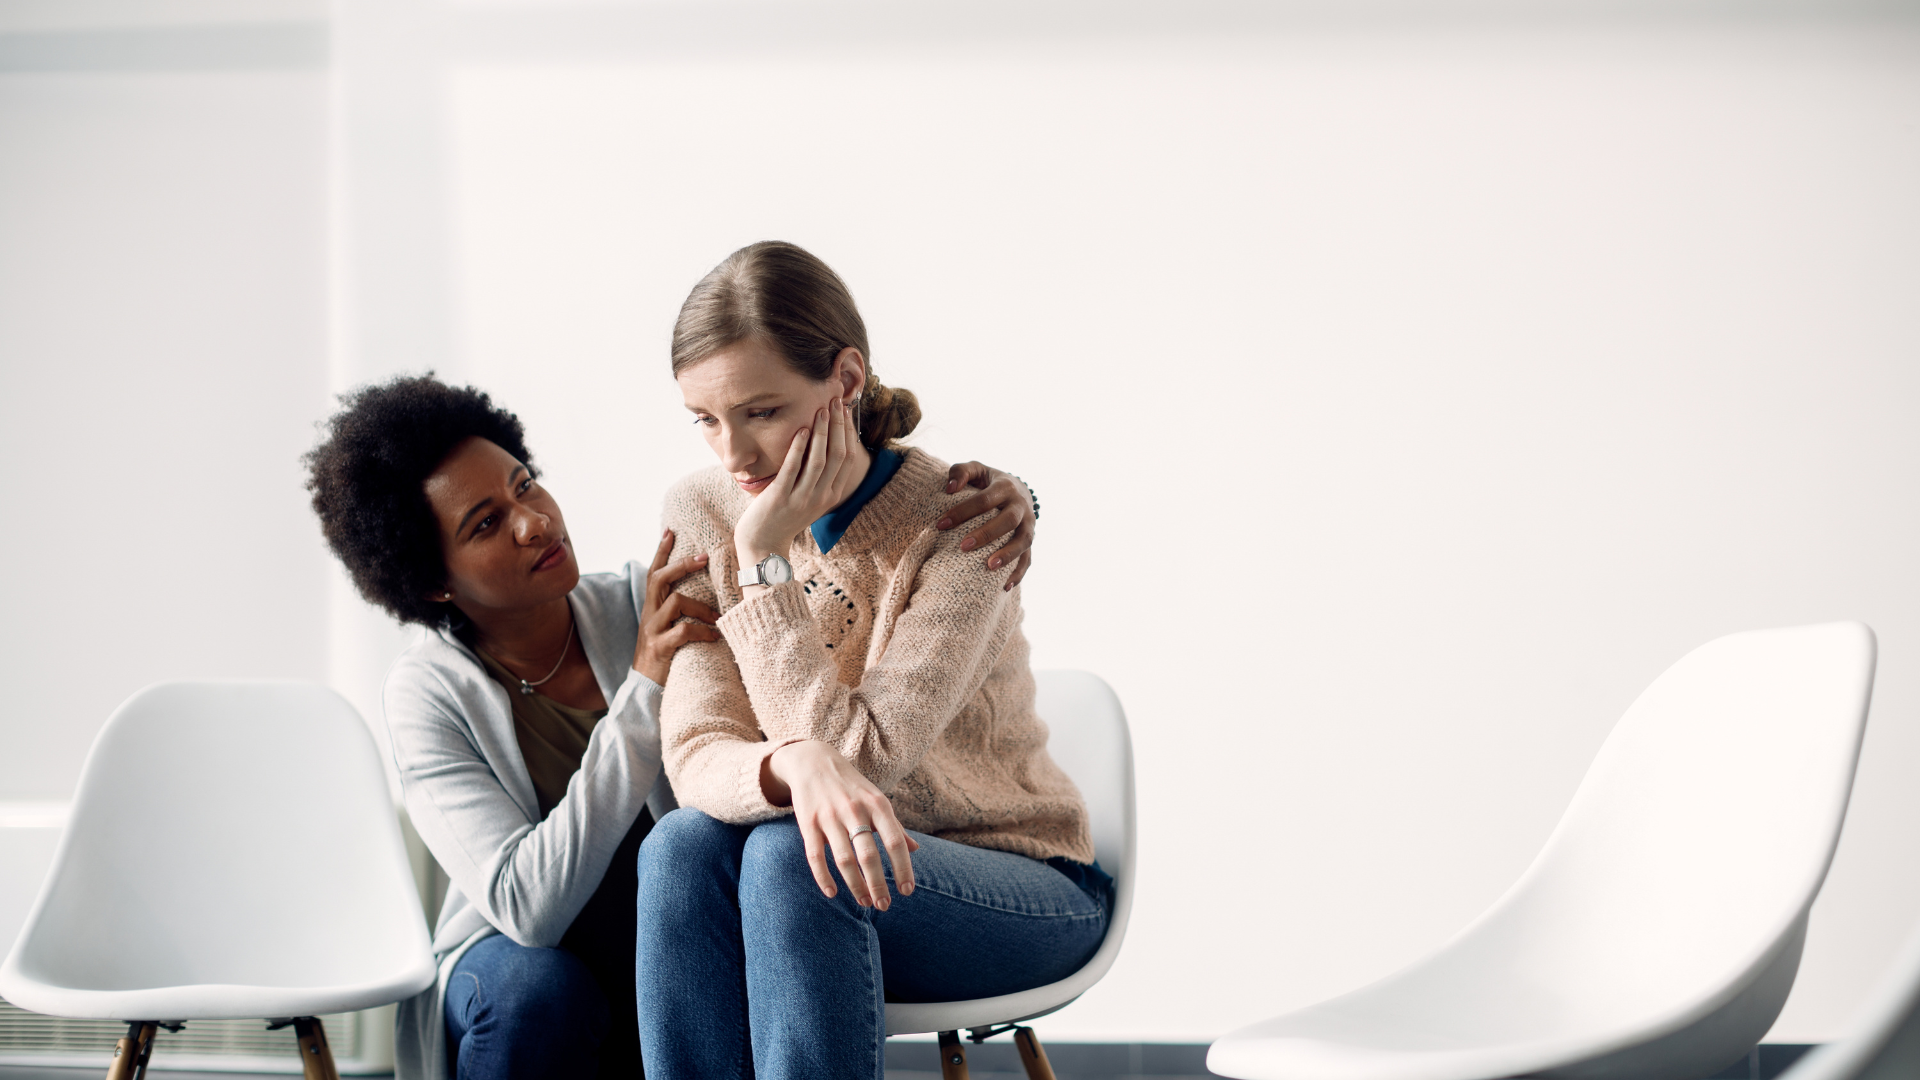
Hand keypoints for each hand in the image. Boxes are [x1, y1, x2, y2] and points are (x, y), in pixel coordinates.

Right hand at [633, 529, 720, 684]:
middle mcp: (649, 615)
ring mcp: (652, 631)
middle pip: (659, 579)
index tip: (670, 531)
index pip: (653, 573)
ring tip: (719, 617)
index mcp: (651, 608)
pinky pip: (682, 632)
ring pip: (675, 602)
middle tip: (704, 557)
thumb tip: (704, 594)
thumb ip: (677, 611)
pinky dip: (702, 632)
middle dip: (681, 565)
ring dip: (701, 607)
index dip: (660, 552)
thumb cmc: (663, 656)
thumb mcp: (665, 628)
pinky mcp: (659, 648)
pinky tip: (714, 637)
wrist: (644, 689)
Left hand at [734, 399, 863, 579]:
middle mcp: (822, 496)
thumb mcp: (810, 497)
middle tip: (836, 402)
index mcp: (832, 495)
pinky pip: (793, 468)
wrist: (764, 542)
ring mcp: (803, 498)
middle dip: (838, 425)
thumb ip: (819, 476)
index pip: (848, 457)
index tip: (845, 411)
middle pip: (838, 454)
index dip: (848, 431)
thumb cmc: (785, 515)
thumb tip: (824, 444)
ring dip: (821, 431)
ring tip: (821, 409)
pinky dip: (799, 447)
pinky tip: (800, 429)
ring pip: (819, 459)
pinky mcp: (782, 497)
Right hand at [762, 740, 919, 909]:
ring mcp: (830, 817)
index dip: (902, 868)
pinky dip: (824, 878)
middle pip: (868, 855)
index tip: (907, 891)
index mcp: (877, 804)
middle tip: (884, 905)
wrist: (813, 761)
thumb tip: (915, 850)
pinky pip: (815, 856)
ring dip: (855, 885)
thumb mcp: (876, 800)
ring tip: (865, 902)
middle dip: (878, 884)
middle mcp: (854, 810)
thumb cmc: (852, 786)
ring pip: (844, 859)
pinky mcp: (808, 823)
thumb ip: (894, 826)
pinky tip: (832, 894)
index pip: (895, 841)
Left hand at [937, 462, 1035, 589]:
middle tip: (963, 546)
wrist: (1018, 489)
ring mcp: (1029, 524)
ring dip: (1008, 554)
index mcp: (1005, 487)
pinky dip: (1019, 573)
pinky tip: (1004, 586)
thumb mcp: (976, 470)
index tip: (940, 524)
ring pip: (1024, 540)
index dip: (962, 511)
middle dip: (987, 534)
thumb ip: (960, 472)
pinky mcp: (1030, 540)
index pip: (984, 500)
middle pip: (1008, 520)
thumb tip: (949, 489)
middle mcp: (1021, 506)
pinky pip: (1028, 558)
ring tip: (989, 567)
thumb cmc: (988, 482)